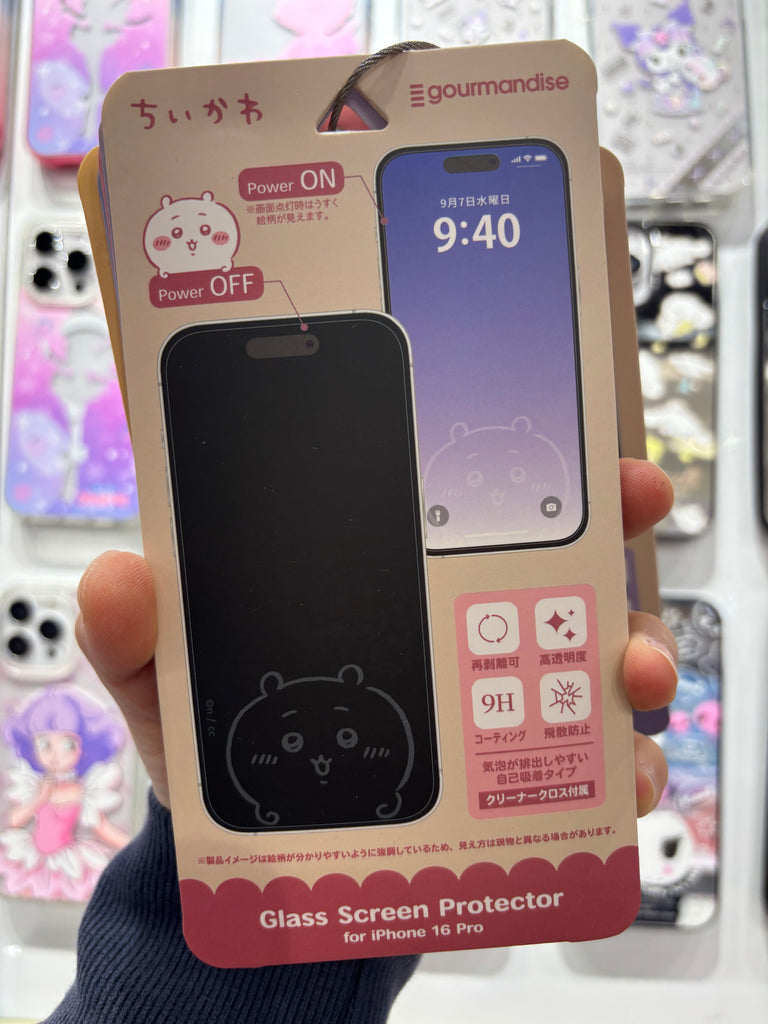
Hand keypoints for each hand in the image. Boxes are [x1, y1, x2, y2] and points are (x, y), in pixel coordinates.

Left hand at [75, 457, 676, 814]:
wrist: (267, 856)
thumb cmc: (232, 750)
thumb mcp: (175, 687)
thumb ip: (139, 638)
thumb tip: (118, 580)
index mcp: (387, 578)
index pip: (464, 504)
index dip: (527, 463)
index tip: (569, 440)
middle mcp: (459, 626)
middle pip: (556, 565)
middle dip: (609, 530)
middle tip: (631, 505)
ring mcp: (498, 700)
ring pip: (591, 659)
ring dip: (631, 651)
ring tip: (626, 668)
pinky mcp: (520, 780)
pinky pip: (585, 769)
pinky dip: (616, 772)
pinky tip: (615, 780)